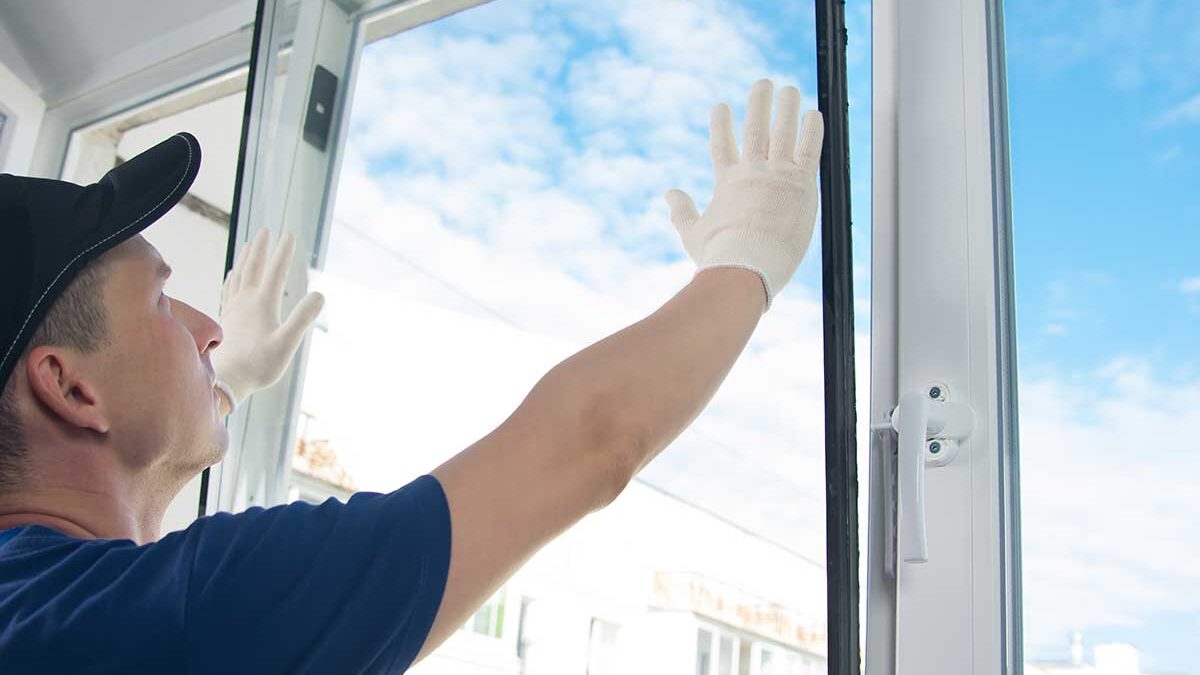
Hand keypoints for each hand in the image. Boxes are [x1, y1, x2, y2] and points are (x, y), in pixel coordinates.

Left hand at [212, 228, 324, 411]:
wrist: (226, 380)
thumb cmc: (259, 365)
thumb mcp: (287, 343)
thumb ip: (302, 318)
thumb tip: (320, 294)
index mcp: (262, 304)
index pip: (275, 271)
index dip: (284, 252)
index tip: (290, 234)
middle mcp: (245, 301)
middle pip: (253, 267)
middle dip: (262, 248)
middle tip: (266, 230)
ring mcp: (234, 309)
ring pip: (239, 275)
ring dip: (246, 258)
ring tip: (250, 245)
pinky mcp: (226, 319)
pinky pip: (229, 290)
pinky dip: (232, 277)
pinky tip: (233, 274)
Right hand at [665, 78, 823, 311]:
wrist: (746, 265)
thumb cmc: (720, 257)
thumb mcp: (692, 234)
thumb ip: (681, 212)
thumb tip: (668, 193)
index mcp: (727, 183)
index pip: (722, 146)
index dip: (721, 125)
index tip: (721, 106)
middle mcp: (752, 172)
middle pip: (756, 129)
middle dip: (759, 104)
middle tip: (763, 83)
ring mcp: (777, 175)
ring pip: (783, 132)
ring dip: (786, 108)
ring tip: (790, 89)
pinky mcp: (802, 184)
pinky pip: (809, 149)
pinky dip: (811, 129)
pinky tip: (813, 112)